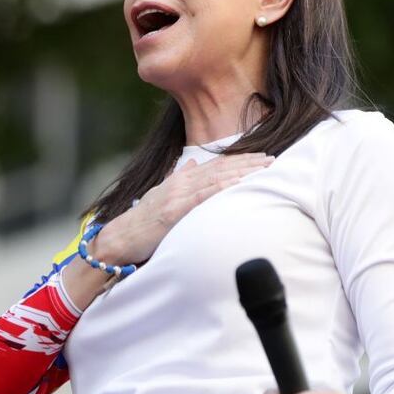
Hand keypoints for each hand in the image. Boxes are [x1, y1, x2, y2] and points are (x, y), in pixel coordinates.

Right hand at [94, 152, 273, 264]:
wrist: (121, 237)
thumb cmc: (142, 219)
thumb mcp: (160, 193)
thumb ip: (178, 177)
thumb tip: (191, 162)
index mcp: (180, 179)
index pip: (216, 166)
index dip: (240, 160)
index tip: (261, 156)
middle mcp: (181, 183)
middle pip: (221, 169)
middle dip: (248, 163)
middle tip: (272, 159)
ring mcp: (178, 196)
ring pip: (215, 179)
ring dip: (241, 173)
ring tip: (263, 169)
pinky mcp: (174, 211)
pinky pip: (202, 197)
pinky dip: (221, 188)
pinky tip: (238, 184)